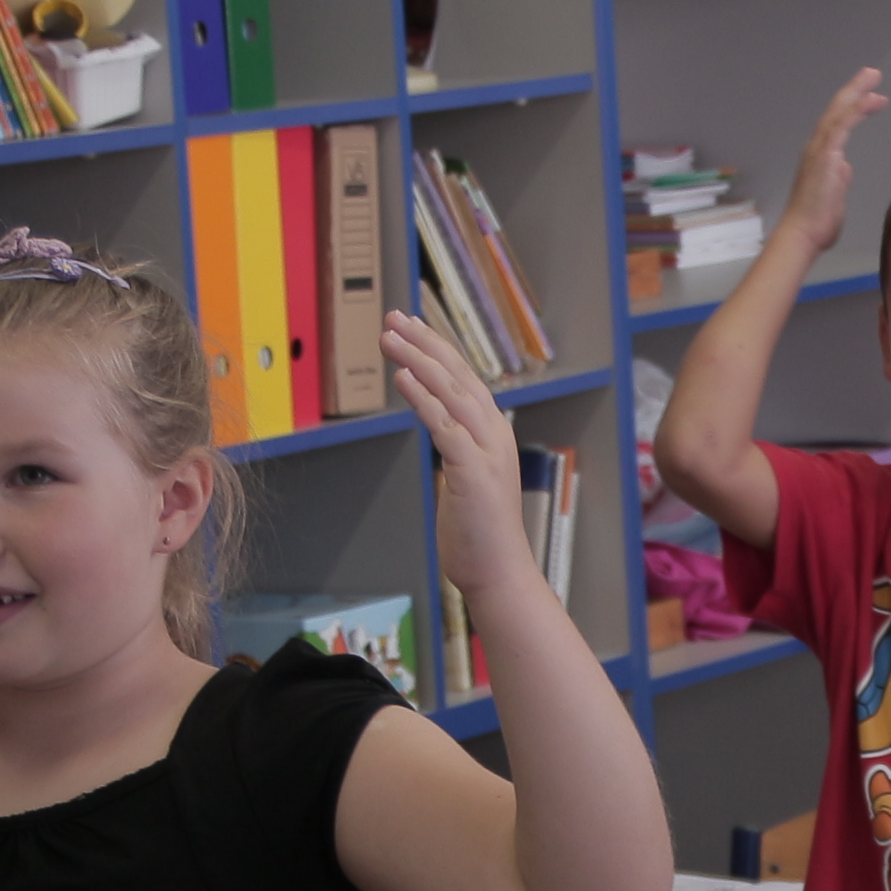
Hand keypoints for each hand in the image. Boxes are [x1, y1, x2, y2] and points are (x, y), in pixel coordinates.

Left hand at [392, 312, 532, 599]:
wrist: (499, 572)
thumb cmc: (479, 534)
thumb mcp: (468, 481)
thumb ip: (457, 451)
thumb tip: (441, 433)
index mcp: (494, 434)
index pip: (464, 379)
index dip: (437, 349)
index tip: (411, 327)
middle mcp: (494, 434)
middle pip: (458, 375)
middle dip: (425, 343)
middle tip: (395, 317)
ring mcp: (487, 451)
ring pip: (451, 392)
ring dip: (419, 360)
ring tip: (391, 338)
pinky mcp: (473, 471)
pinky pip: (444, 425)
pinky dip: (423, 397)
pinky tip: (403, 377)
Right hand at [782, 67, 887, 260]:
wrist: (802, 234)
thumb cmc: (816, 222)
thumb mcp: (833, 195)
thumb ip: (839, 178)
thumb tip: (844, 168)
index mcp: (821, 155)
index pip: (838, 123)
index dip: (854, 106)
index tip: (872, 97)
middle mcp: (817, 147)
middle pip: (837, 109)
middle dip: (855, 89)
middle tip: (872, 73)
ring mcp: (819, 149)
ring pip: (838, 111)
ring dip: (857, 91)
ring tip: (874, 76)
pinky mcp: (825, 155)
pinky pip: (842, 125)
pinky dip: (857, 110)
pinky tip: (872, 99)